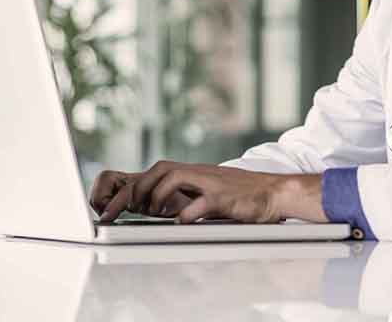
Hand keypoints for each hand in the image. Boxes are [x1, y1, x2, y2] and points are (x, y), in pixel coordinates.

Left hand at [88, 161, 324, 223]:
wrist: (274, 192)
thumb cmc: (242, 195)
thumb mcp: (211, 192)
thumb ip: (189, 196)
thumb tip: (165, 210)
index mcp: (194, 173)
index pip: (156, 171)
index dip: (134, 187)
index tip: (117, 208)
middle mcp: (199, 173)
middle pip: (159, 170)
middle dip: (137, 190)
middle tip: (125, 211)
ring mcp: (212, 183)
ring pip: (174, 177)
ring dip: (157, 196)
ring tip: (154, 213)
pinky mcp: (224, 198)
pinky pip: (201, 203)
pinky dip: (186, 213)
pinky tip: (181, 223)